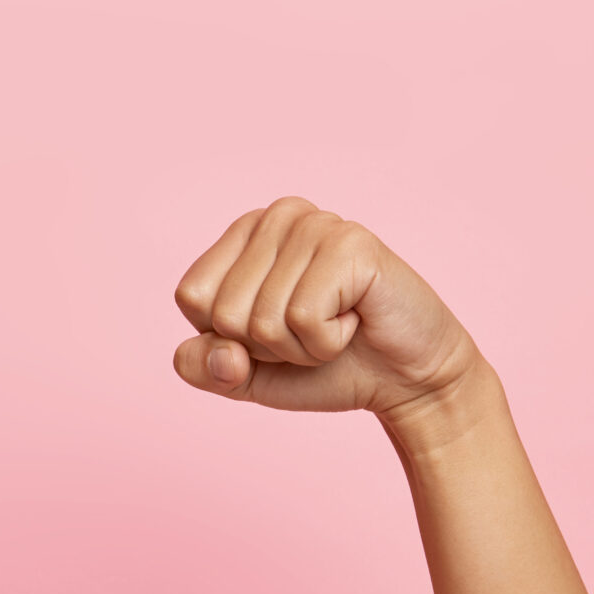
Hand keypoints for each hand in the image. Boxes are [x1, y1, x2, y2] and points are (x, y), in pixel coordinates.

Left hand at [173, 199, 479, 416]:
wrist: (404, 378)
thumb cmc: (324, 368)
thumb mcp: (246, 376)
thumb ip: (204, 368)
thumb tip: (221, 352)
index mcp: (241, 234)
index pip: (190, 296)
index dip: (227, 337)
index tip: (274, 331)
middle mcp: (275, 216)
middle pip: (224, 312)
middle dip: (267, 347)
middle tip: (312, 331)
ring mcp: (314, 223)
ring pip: (262, 320)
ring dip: (300, 347)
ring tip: (336, 324)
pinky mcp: (350, 243)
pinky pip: (303, 319)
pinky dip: (328, 341)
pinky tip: (356, 319)